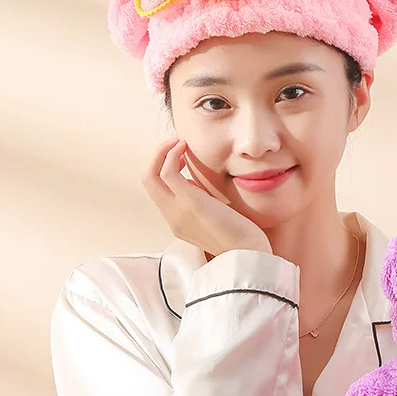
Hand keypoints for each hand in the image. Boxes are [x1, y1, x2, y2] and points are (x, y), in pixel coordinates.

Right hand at [141, 137, 271, 256]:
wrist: (248, 253)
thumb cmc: (240, 236)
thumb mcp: (213, 216)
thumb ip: (200, 202)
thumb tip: (194, 184)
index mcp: (178, 222)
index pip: (158, 192)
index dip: (164, 170)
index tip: (181, 159)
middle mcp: (172, 218)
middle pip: (147, 182)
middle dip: (157, 157)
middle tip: (175, 144)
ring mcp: (177, 211)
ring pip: (150, 175)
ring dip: (163, 152)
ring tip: (179, 142)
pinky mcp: (189, 202)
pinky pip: (168, 171)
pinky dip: (172, 154)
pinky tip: (185, 146)